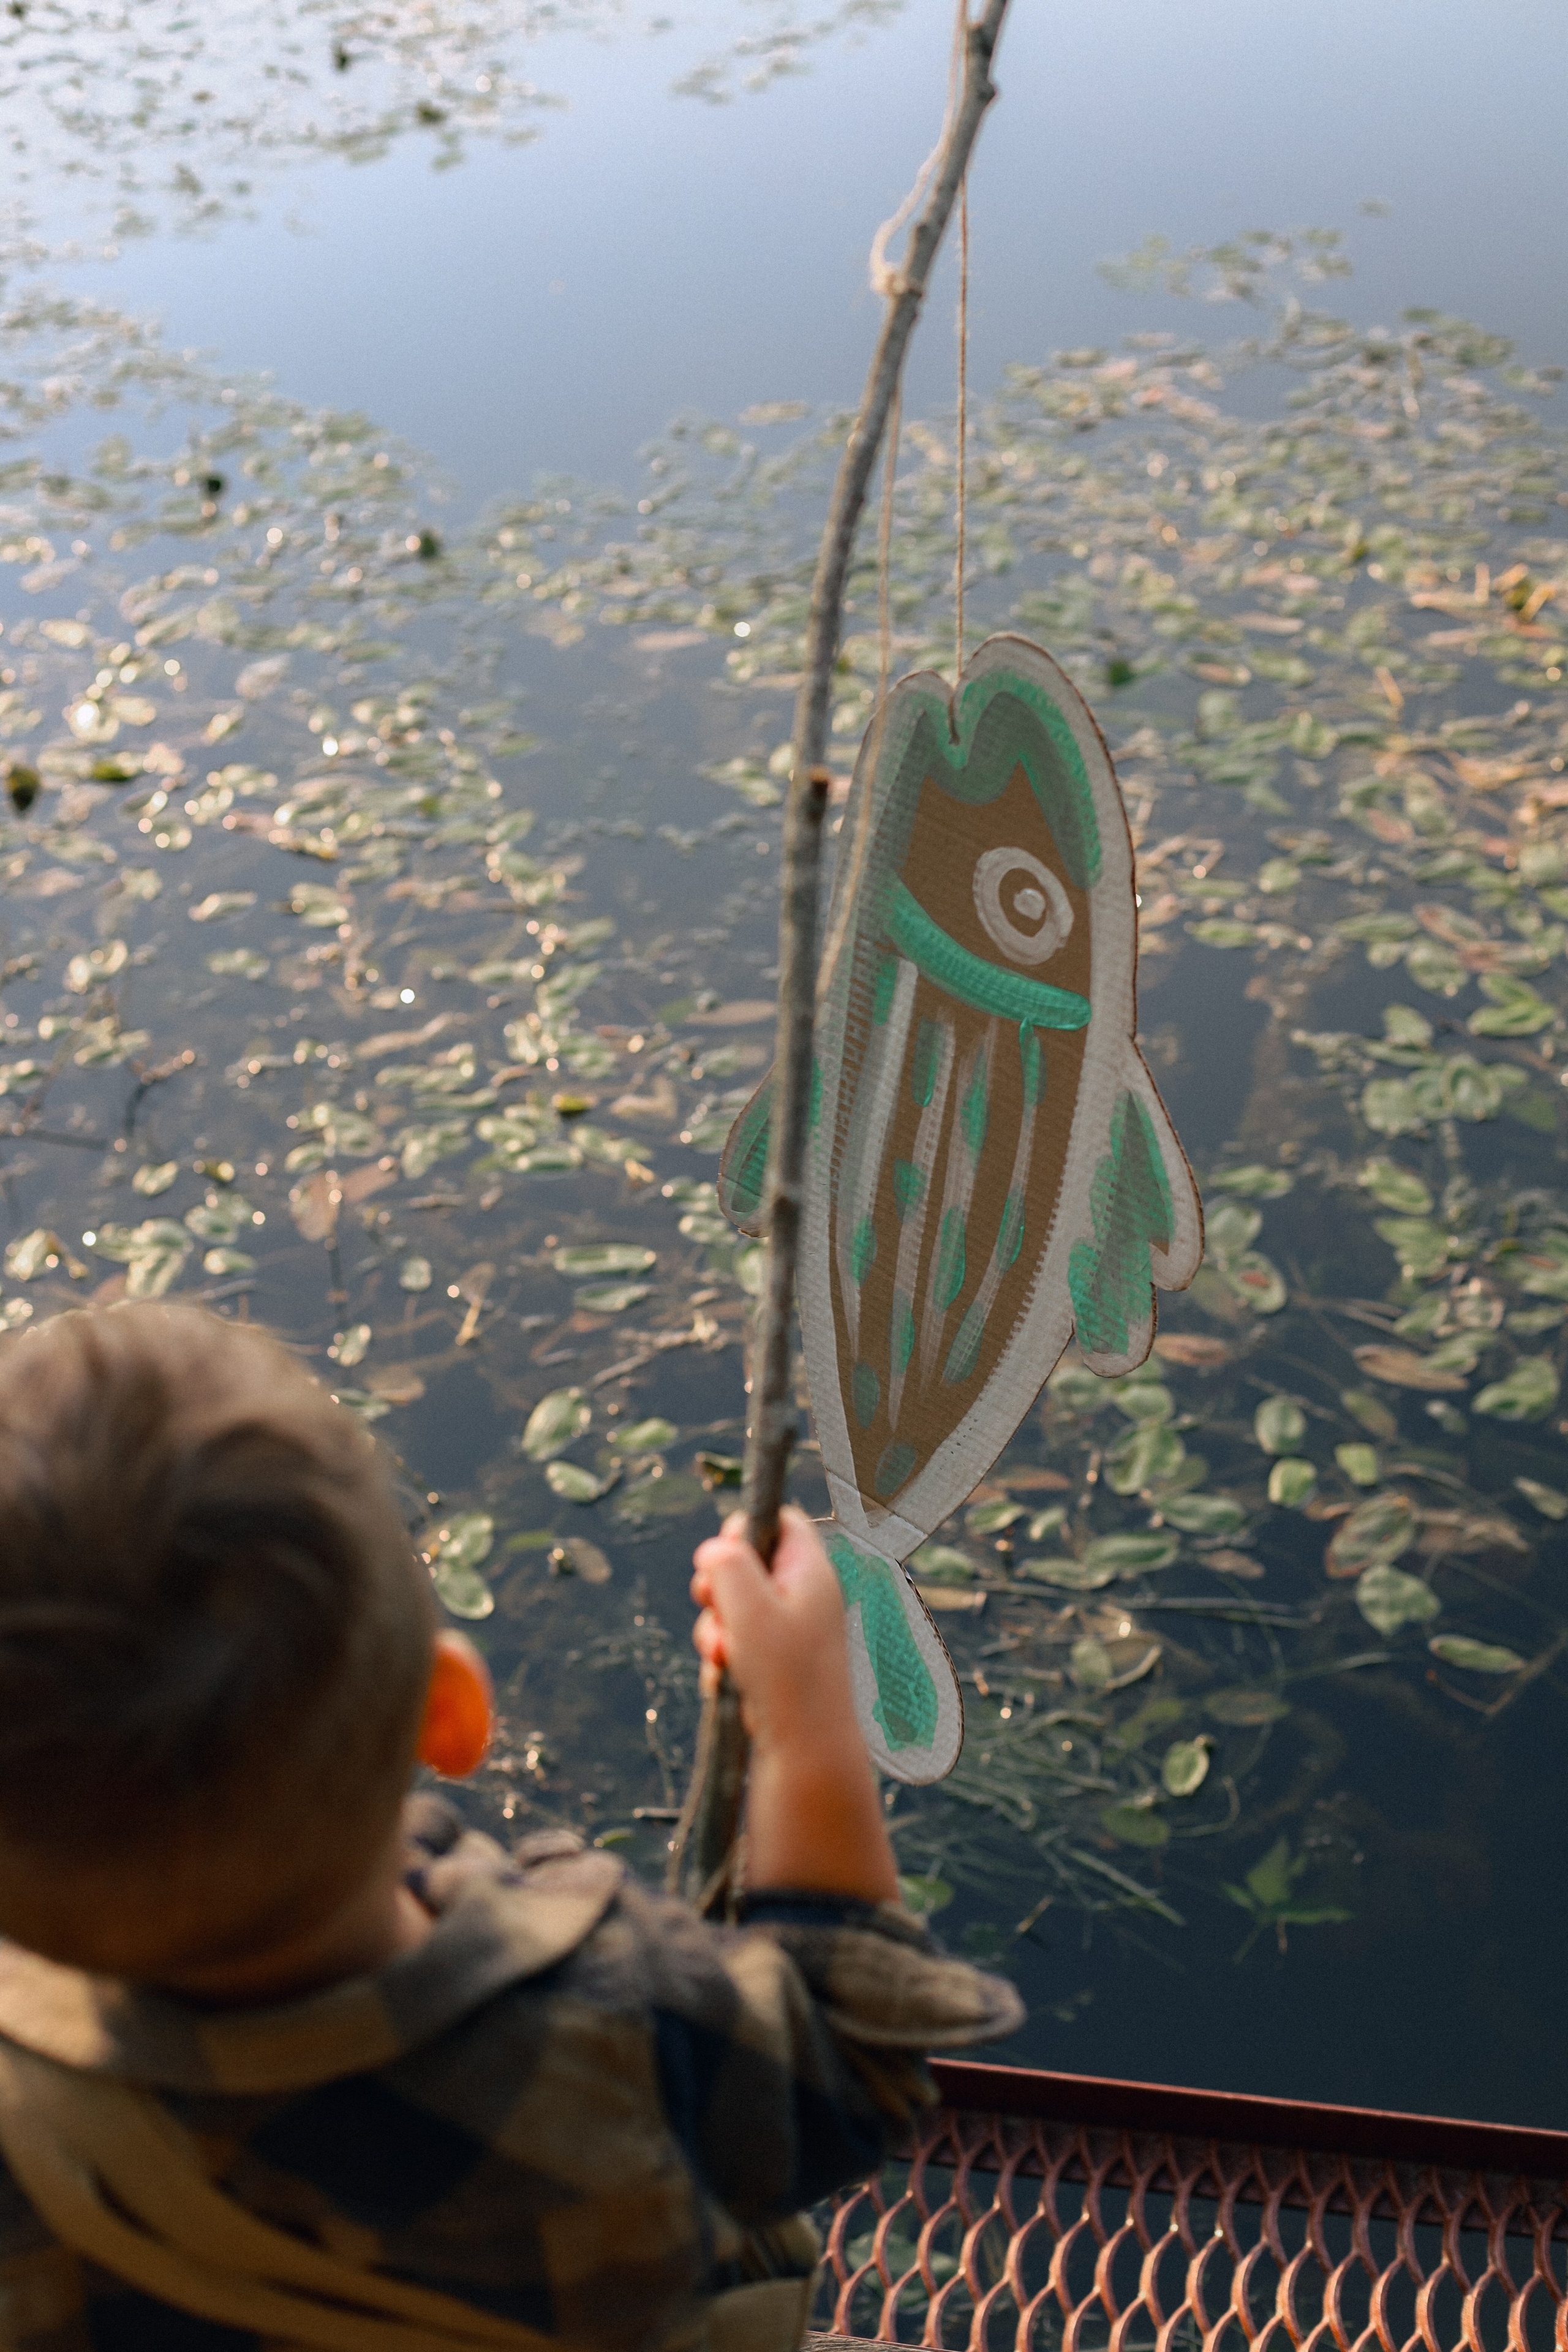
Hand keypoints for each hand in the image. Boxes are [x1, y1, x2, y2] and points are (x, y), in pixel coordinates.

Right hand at [690, 1506, 853, 1757]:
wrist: (805, 1750)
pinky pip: (733, 1644)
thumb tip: (712, 1549)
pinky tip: (727, 1678)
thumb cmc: (786, 1676)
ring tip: (724, 1656)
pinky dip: (722, 1658)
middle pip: (745, 1565)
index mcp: (810, 1572)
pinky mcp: (773, 1662)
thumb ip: (729, 1567)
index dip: (745, 1529)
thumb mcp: (750, 1609)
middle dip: (717, 1588)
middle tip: (711, 1605)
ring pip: (732, 1609)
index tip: (724, 1555)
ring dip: (715, 1630)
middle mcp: (802, 1597)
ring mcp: (788, 1631)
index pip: (781, 1521)